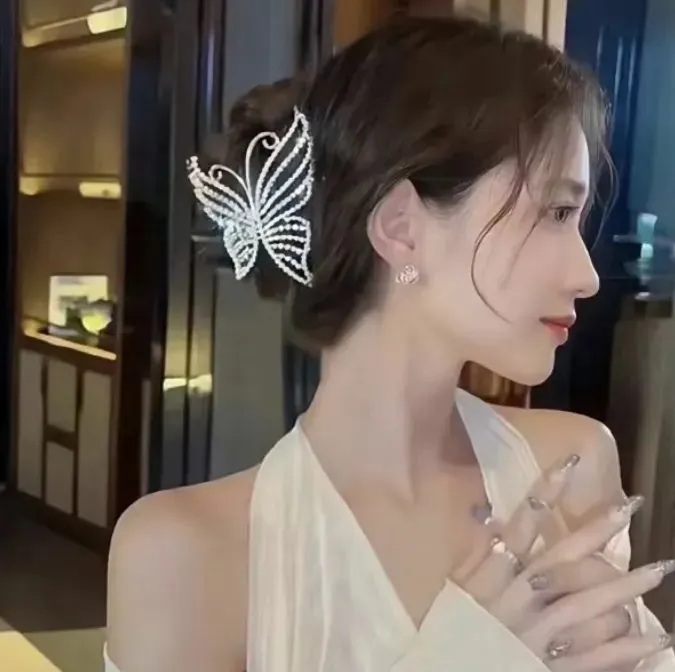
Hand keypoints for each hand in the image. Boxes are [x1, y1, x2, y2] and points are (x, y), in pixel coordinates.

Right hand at [453, 456, 673, 670]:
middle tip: (630, 506)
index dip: (546, 492)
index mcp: (494, 576)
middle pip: (565, 559)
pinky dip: (629, 649)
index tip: (570, 461)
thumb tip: (489, 515)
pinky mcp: (555, 667)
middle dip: (597, 531)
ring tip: (661, 568)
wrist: (452, 671)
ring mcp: (542, 633)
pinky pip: (599, 658)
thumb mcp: (455, 588)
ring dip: (626, 587)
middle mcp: (522, 598)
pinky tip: (660, 638)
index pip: (522, 525)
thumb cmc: (453, 631)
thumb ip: (474, 555)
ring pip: (590, 605)